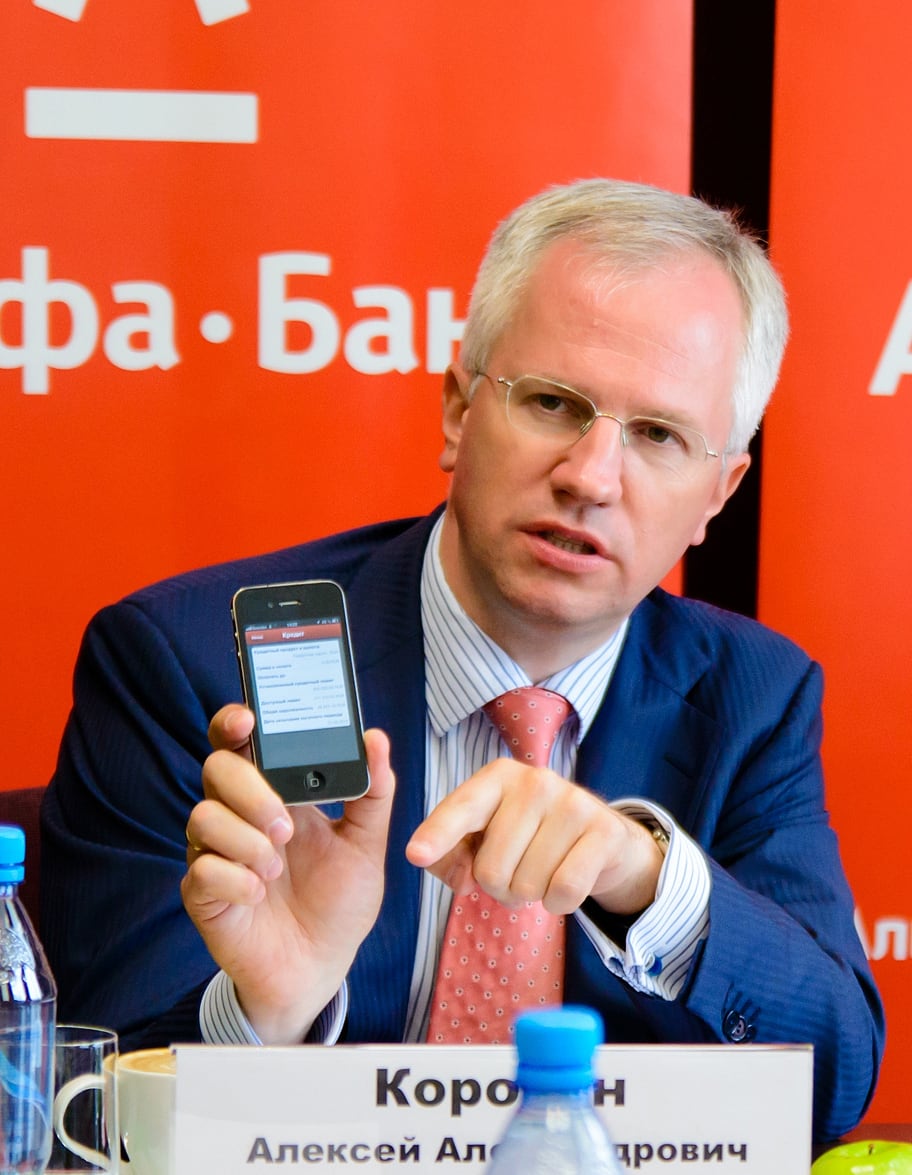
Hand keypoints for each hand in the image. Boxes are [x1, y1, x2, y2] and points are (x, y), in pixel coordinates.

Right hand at [181, 704, 394, 1043]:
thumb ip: (372, 792)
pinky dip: (237, 880)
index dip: (234, 721)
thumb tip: (374, 739)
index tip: (248, 720)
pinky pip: (202, 870)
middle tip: (286, 827)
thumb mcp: (366, 845)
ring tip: (277, 868)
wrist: (320, 966)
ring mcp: (217, 852)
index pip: (241, 741)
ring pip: (203, 816)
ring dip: (247, 841)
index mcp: (275, 791)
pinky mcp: (204, 892)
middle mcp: (239, 814)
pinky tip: (259, 894)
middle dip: (252, 791)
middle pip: (216, 768)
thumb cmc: (337, 901)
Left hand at [405, 758, 662, 916]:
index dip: (437, 834)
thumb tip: (460, 877)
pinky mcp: (604, 831)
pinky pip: (564, 892)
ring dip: (530, 895)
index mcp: (497, 777)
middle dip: (499, 887)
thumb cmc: (529, 838)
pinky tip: (565, 883)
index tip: (416, 855)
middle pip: (491, 869)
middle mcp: (534, 781)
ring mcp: (573, 802)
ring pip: (527, 885)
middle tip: (517, 871)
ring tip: (542, 872)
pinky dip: (558, 903)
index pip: (461, 809)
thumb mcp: (486, 838)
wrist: (602, 839)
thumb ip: (454, 856)